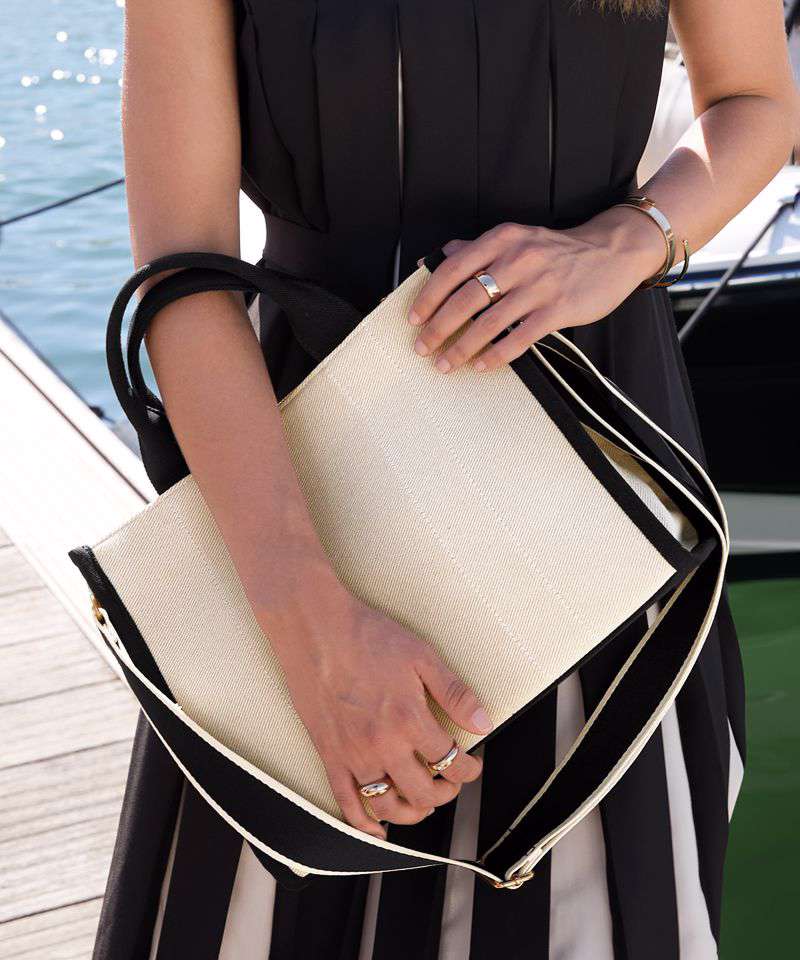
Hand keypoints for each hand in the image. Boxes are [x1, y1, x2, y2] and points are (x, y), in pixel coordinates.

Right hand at [261, 587, 489, 839]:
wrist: (316, 628)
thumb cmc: (367, 635)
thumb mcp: (421, 655)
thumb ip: (455, 692)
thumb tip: (484, 722)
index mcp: (409, 718)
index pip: (450, 762)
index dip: (469, 770)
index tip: (471, 765)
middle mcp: (382, 744)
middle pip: (423, 793)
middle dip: (446, 793)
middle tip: (451, 783)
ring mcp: (353, 754)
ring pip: (388, 808)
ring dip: (412, 813)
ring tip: (422, 802)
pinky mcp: (328, 756)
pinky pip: (346, 804)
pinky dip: (364, 826)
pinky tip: (378, 831)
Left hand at [408, 205, 668, 371]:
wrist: (612, 251)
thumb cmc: (557, 250)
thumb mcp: (516, 238)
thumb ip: (477, 248)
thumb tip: (438, 259)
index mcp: (501, 240)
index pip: (452, 269)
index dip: (428, 297)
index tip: (413, 319)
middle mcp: (517, 259)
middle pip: (465, 299)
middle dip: (438, 328)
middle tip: (422, 348)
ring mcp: (539, 286)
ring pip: (488, 323)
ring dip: (461, 348)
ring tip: (445, 364)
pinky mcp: (558, 309)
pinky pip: (519, 338)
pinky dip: (496, 355)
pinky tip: (481, 366)